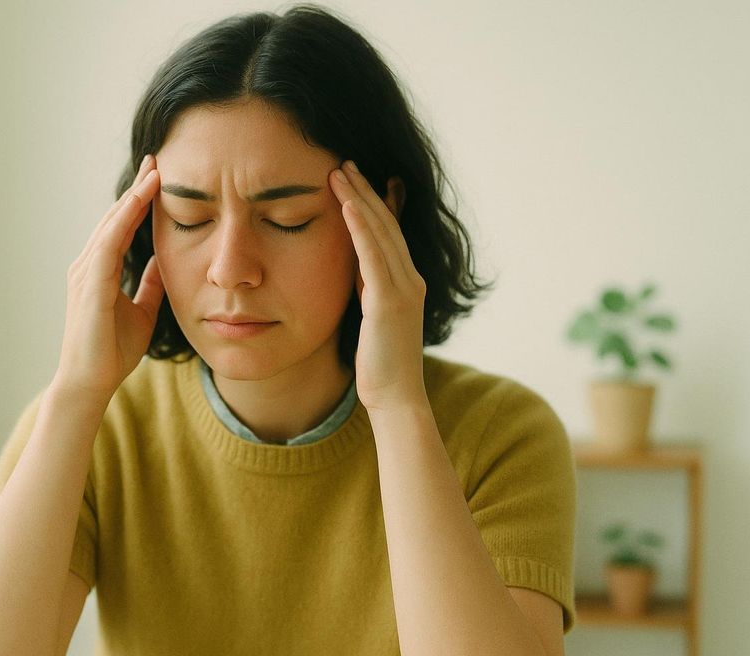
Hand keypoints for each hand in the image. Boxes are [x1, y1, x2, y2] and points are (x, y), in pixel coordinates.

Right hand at [52, 154, 164, 401]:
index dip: (140, 201)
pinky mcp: (90, 284)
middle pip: (115, 217)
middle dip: (137, 188)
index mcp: (100, 271)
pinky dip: (124, 219)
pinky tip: (141, 200)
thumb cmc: (111, 351)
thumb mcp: (142, 311)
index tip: (159, 176)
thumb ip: (149, 285)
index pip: (121, 227)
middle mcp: (88, 265)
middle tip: (157, 158)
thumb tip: (163, 263)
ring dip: (133, 196)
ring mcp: (85, 272)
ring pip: (111, 224)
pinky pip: (109, 243)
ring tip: (155, 171)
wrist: (91, 382)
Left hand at [328, 160, 427, 411]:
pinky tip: (346, 205)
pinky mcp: (388, 303)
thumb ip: (369, 290)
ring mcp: (403, 290)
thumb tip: (356, 268)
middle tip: (343, 162)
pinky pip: (373, 257)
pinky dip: (361, 228)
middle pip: (386, 224)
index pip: (388, 233)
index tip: (352, 178)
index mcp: (407, 284)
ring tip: (339, 171)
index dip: (372, 203)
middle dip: (364, 191)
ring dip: (359, 199)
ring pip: (380, 233)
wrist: (395, 398)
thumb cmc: (380, 365)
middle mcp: (411, 280)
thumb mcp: (373, 318)